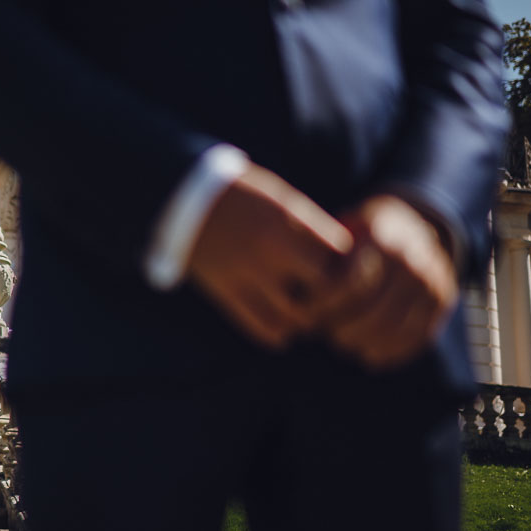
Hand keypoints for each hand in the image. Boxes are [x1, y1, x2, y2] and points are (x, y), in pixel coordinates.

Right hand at [187, 162, 352, 348]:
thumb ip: (308, 227)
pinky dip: (278, 334)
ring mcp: (247, 272)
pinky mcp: (226, 291)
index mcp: (287, 218)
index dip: (345, 263)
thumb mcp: (280, 198)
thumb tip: (341, 259)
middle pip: (323, 287)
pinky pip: (262, 326)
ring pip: (295, 315)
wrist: (184, 199)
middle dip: (329, 293)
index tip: (340, 265)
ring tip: (303, 314)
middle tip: (327, 296)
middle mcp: (271, 247)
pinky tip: (281, 328)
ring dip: (305, 319)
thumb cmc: (240, 196)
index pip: (340, 253)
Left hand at [314, 194, 458, 368]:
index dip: (325, 305)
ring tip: (343, 342)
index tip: (304, 312)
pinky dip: (391, 352)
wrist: (415, 223)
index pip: (353, 284)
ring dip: (363, 343)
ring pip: (394, 329)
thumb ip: (323, 256)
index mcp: (382, 239)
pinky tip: (370, 355)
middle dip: (341, 329)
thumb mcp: (342, 229)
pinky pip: (417, 337)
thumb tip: (290, 291)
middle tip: (322, 331)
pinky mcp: (443, 302)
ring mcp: (432, 283)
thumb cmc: (362, 234)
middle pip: (374, 313)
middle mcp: (412, 261)